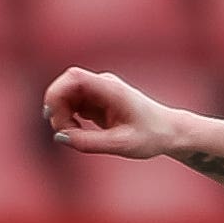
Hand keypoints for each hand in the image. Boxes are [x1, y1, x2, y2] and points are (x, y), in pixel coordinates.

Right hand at [42, 68, 179, 159]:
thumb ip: (90, 143)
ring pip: (67, 97)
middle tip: (65, 134)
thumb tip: (60, 137)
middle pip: (65, 87)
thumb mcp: (122, 145)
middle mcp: (103, 85)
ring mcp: (99, 91)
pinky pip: (74, 105)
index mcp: (111, 89)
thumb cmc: (152, 136)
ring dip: (63, 116)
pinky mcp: (97, 101)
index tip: (52, 116)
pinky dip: (70, 119)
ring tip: (77, 137)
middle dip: (58, 109)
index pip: (74, 77)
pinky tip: (82, 134)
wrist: (170, 132)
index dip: (56, 92)